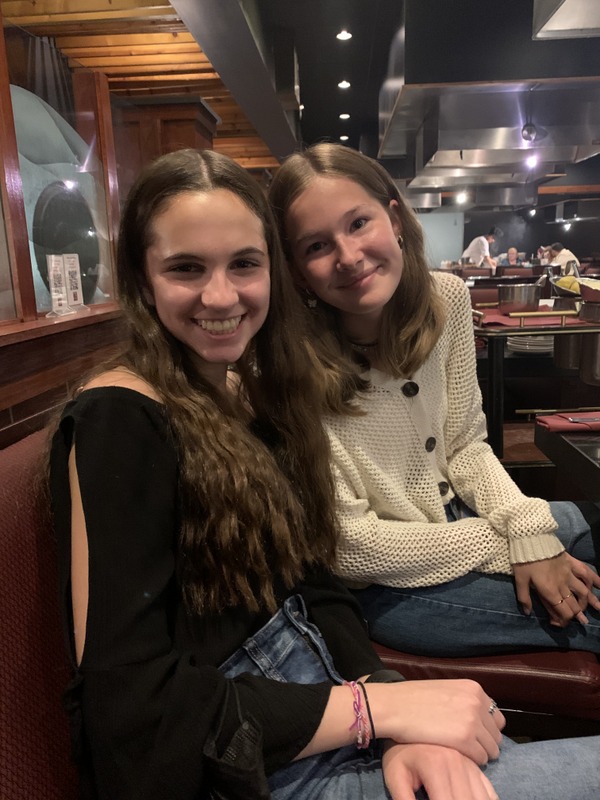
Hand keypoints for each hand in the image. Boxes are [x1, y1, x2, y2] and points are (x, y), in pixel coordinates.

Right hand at [370, 679, 503, 764]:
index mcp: (473, 689)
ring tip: (464, 754)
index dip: (487, 729)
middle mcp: (476, 703)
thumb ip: (463, 700)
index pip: (496, 717)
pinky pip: (481, 758)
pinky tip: (459, 757)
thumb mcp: (445, 690)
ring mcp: (472, 721)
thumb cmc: (413, 699)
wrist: (395, 706)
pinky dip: (473, 761)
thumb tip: (476, 716)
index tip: (475, 736)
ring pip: (492, 748)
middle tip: (469, 748)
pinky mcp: (465, 740)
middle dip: (485, 743)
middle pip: (496, 734)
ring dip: (481, 753)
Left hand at [382, 741, 498, 799]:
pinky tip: (470, 797)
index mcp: (437, 767)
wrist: (405, 718)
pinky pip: (489, 787)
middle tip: (442, 796)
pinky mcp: (474, 760)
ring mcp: (469, 759)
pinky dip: (486, 798)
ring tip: (453, 795)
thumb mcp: (395, 776)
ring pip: (484, 796)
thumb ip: (405, 799)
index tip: (431, 799)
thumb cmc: (398, 751)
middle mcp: (458, 762)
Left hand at [513, 551, 598, 625]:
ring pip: (584, 591)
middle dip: (578, 615)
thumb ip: (524, 598)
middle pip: (575, 605)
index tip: (558, 623)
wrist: (530, 539)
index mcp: (549, 592)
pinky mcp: (572, 563)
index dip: (563, 621)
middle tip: (581, 621)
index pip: (563, 612)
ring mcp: (569, 574)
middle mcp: (563, 585)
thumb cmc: (523, 561)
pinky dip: (596, 579)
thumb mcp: (519, 580)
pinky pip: (587, 572)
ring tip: (598, 609)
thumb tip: (527, 612)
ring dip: (591, 601)